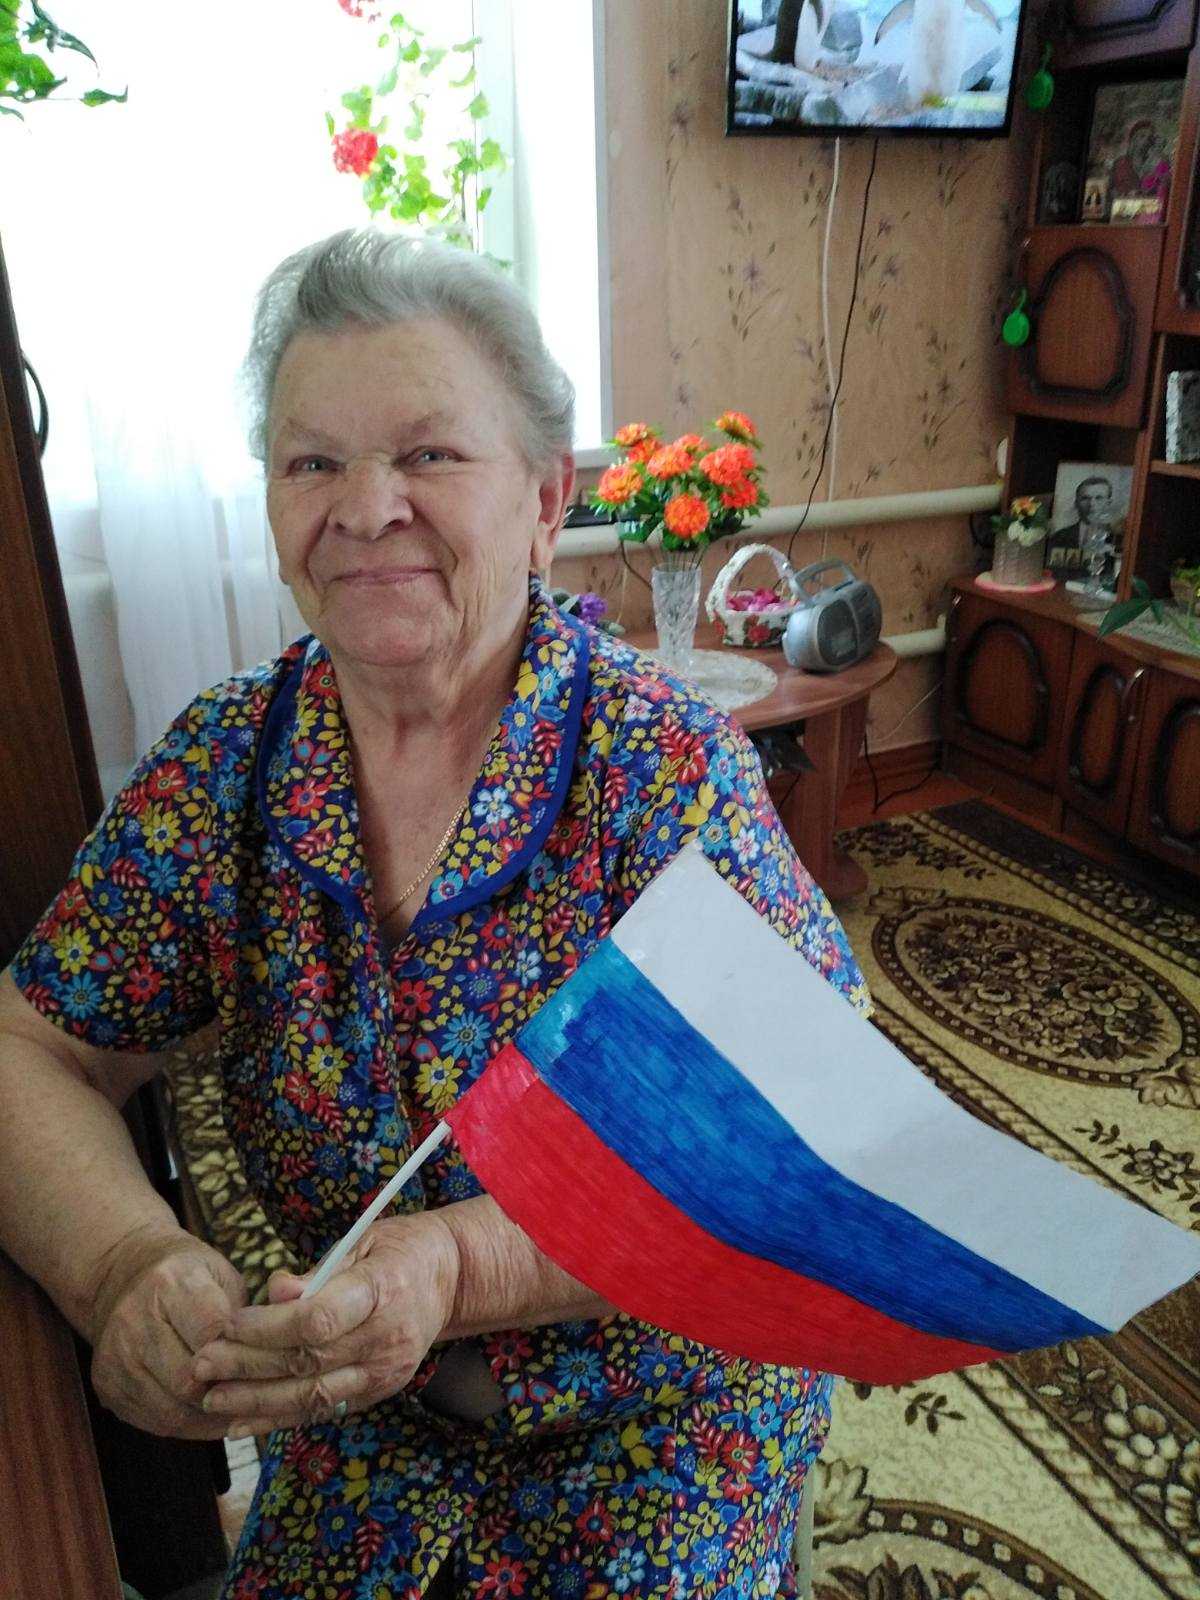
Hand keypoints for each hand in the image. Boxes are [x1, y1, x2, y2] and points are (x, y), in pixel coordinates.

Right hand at [88, 1223, 247, 1438]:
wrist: (124, 1276)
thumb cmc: (189, 1277)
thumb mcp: (222, 1275)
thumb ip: (247, 1313)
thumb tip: (280, 1352)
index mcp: (171, 1284)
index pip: (210, 1333)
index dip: (241, 1354)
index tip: (264, 1364)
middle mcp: (135, 1321)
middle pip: (188, 1380)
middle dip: (226, 1392)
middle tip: (256, 1395)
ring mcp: (116, 1358)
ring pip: (172, 1410)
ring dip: (211, 1417)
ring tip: (240, 1411)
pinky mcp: (107, 1386)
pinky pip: (155, 1422)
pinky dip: (190, 1425)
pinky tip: (212, 1416)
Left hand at [191, 1209, 460, 1436]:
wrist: (450, 1279)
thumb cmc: (400, 1250)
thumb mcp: (362, 1239)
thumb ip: (318, 1271)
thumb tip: (274, 1293)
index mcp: (384, 1289)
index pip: (320, 1319)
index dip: (268, 1327)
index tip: (228, 1323)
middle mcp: (387, 1338)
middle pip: (308, 1361)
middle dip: (247, 1365)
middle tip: (201, 1364)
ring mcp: (385, 1371)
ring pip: (312, 1395)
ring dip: (256, 1401)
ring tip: (211, 1398)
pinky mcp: (378, 1391)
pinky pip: (322, 1410)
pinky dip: (279, 1418)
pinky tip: (241, 1423)